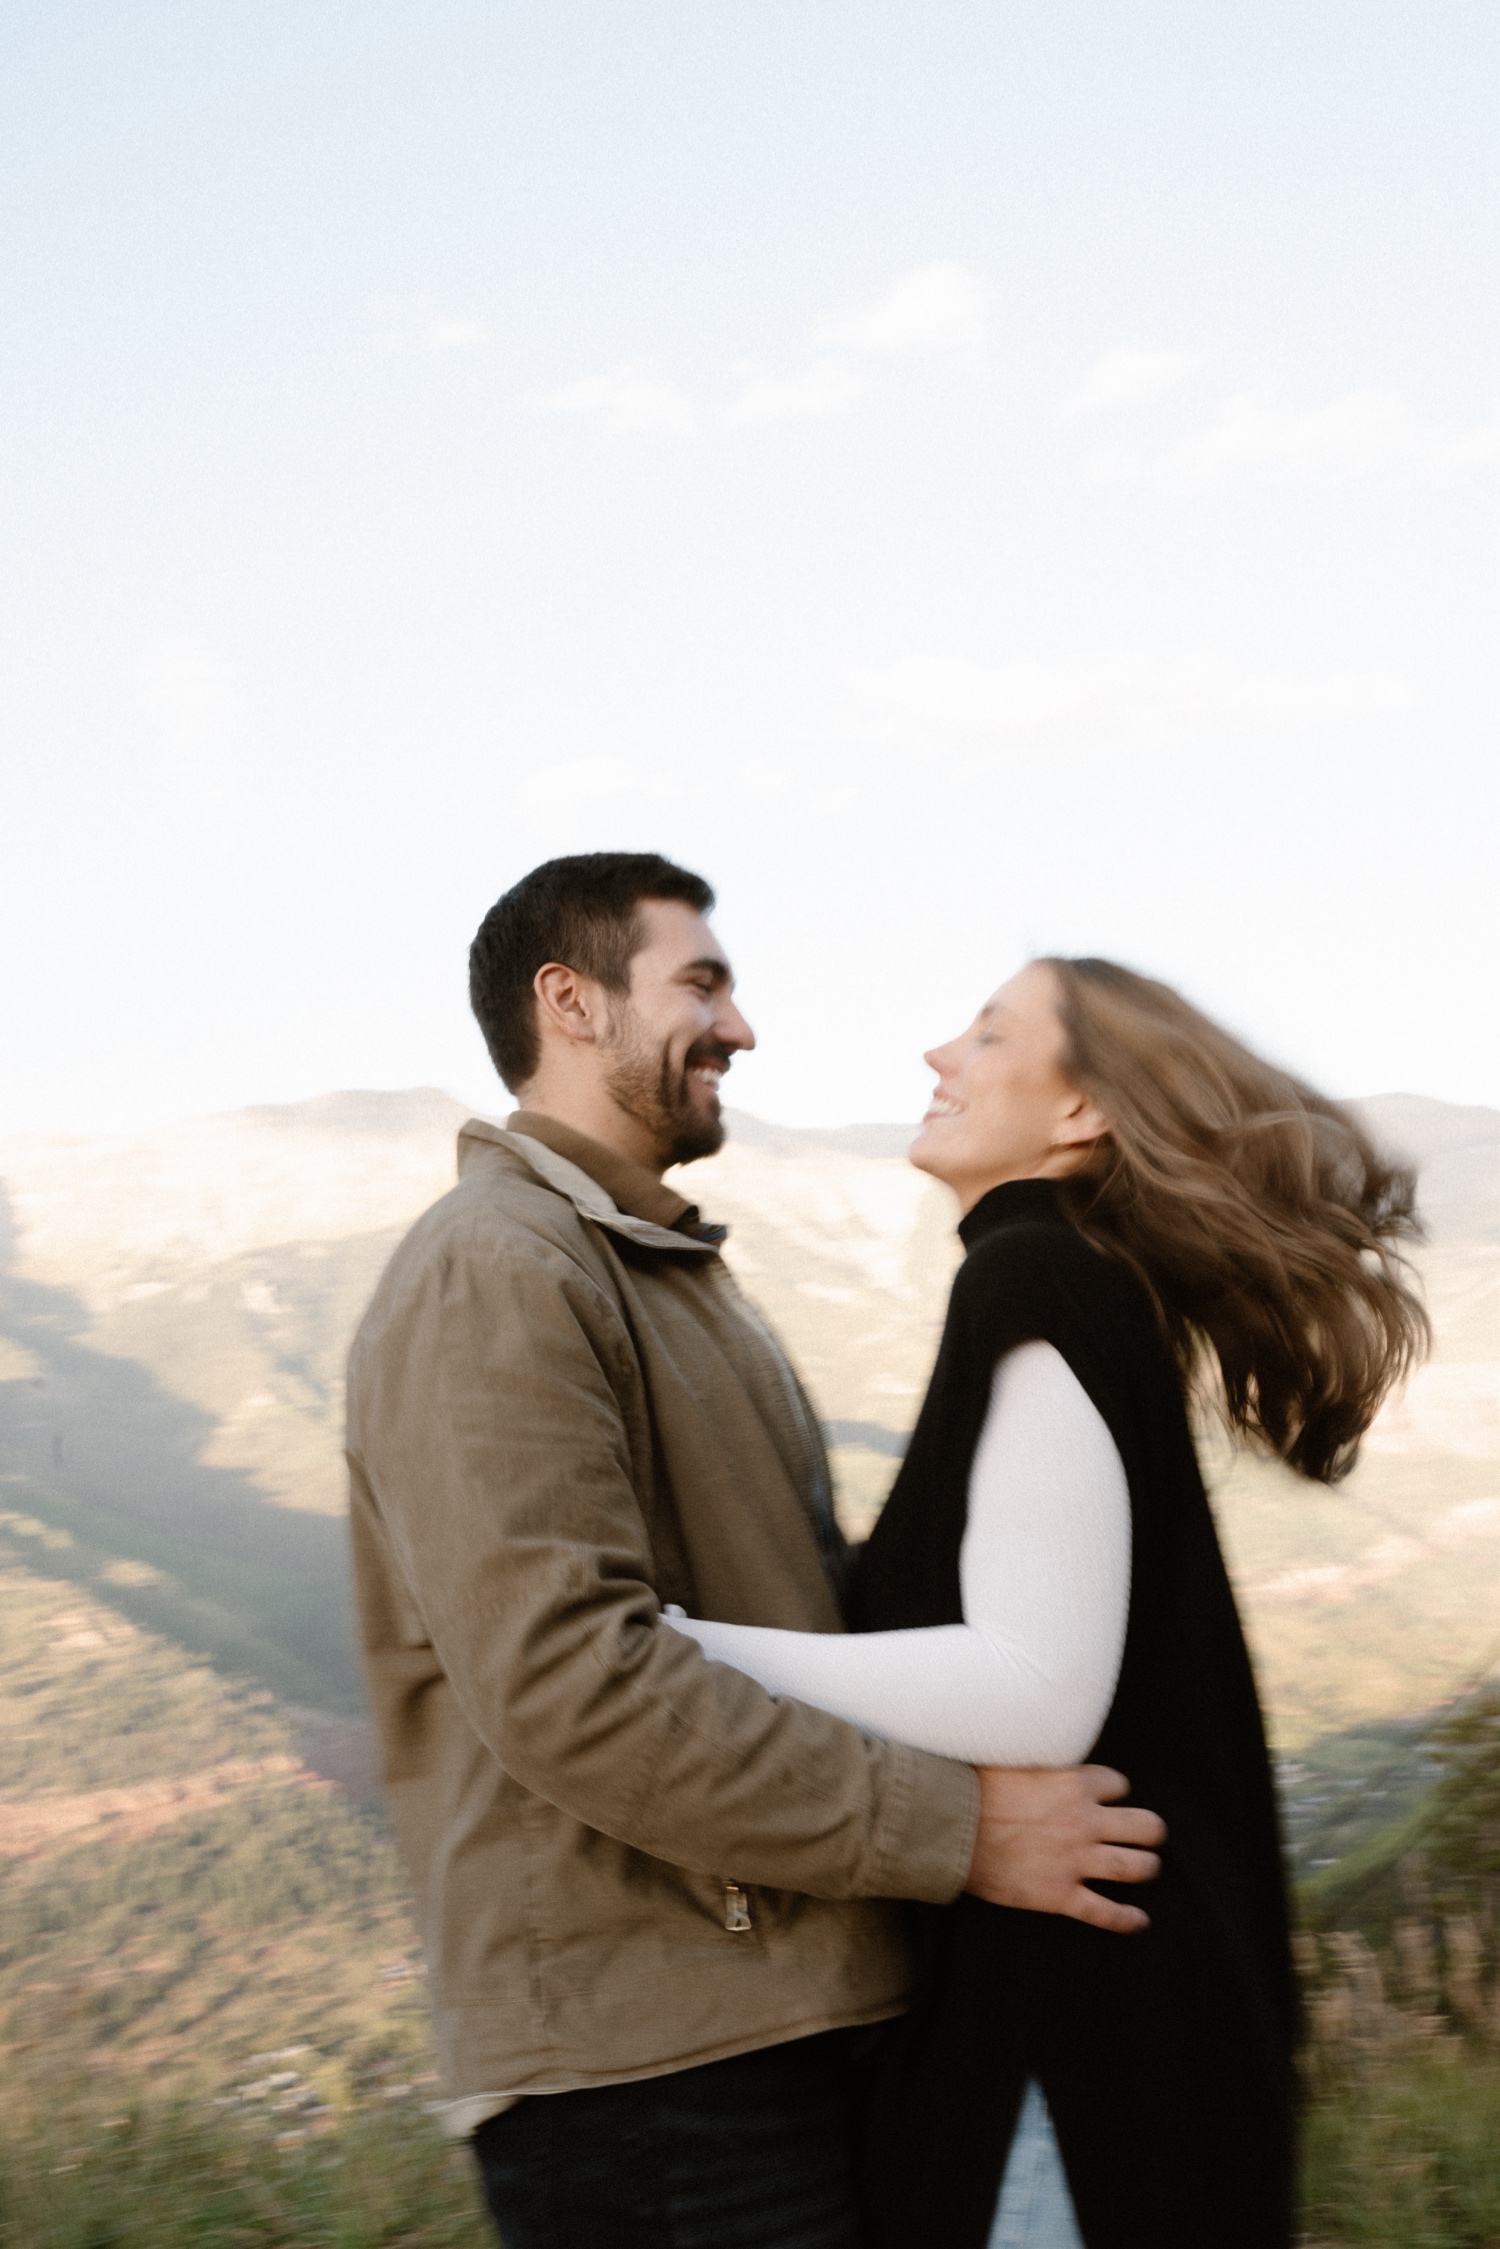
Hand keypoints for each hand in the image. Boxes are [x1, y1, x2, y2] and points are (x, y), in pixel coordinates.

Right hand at [964, 1765, 1165, 1934]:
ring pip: (1135, 1867)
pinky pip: (1106, 1912)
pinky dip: (1127, 1918)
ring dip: (1146, 1867)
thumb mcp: (1013, 1755)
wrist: (948, 1825)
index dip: (1114, 1791)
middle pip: (1145, 1826)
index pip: (1118, 1784)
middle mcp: (1084, 1821)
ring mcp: (1075, 1860)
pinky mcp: (1060, 1894)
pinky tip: (1139, 1919)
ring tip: (1146, 1867)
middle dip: (1151, 1831)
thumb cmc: (972, 1785)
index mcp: (1074, 1783)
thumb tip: (1044, 1743)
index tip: (1106, 1798)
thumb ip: (1041, 1758)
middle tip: (1147, 1835)